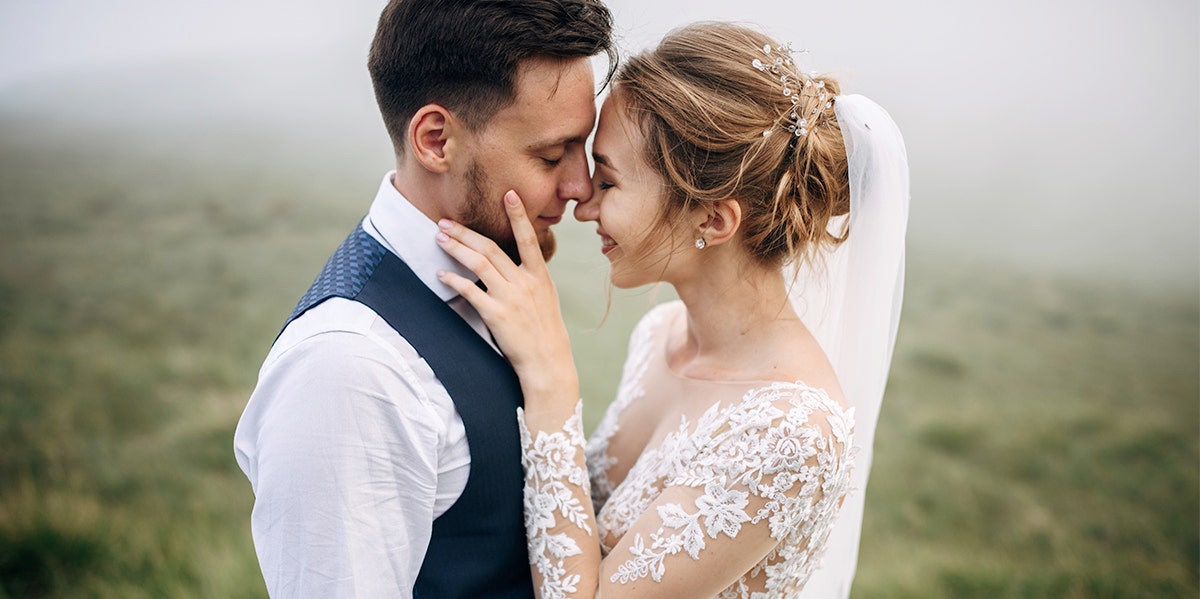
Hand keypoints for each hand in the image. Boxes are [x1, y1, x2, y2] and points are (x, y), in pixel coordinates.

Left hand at [435, 190, 577, 404]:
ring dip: (456, 248)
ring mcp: (511, 298)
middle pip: (491, 248)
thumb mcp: (545, 299)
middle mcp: (525, 283)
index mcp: (540, 276)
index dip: (518, 215)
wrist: (547, 363)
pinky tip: (441, 273)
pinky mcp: (496, 315)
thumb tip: (508, 263)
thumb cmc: (545, 332)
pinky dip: (454, 279)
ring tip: (439, 238)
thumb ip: (529, 278)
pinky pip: (470, 291)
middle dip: (465, 232)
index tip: (509, 194)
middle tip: (445, 222)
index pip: (528, 239)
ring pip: (478, 263)